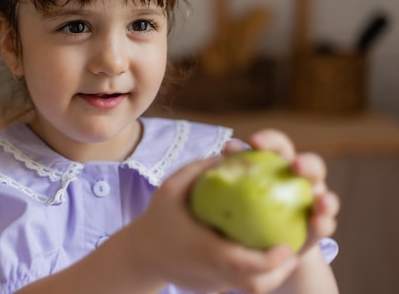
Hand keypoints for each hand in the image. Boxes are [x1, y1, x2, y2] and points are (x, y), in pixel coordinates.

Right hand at [125, 157, 298, 293]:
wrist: (139, 255)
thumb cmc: (156, 218)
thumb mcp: (170, 188)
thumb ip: (199, 169)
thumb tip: (231, 152)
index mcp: (204, 250)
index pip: (246, 265)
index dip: (272, 260)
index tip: (287, 246)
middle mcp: (211, 272)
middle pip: (256, 285)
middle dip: (281, 272)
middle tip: (292, 250)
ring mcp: (212, 285)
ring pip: (251, 289)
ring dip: (273, 276)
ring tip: (282, 254)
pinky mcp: (211, 289)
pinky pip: (240, 284)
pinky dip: (256, 274)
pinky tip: (262, 255)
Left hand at [242, 129, 339, 253]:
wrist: (258, 240)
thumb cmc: (243, 205)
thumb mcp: (236, 188)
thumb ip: (234, 169)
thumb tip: (225, 150)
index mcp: (280, 163)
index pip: (278, 145)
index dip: (269, 140)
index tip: (254, 142)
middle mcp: (302, 179)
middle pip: (312, 165)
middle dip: (307, 164)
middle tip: (296, 166)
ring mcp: (315, 202)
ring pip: (326, 195)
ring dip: (325, 197)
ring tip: (320, 201)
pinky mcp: (319, 227)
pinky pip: (325, 223)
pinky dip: (324, 221)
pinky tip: (318, 222)